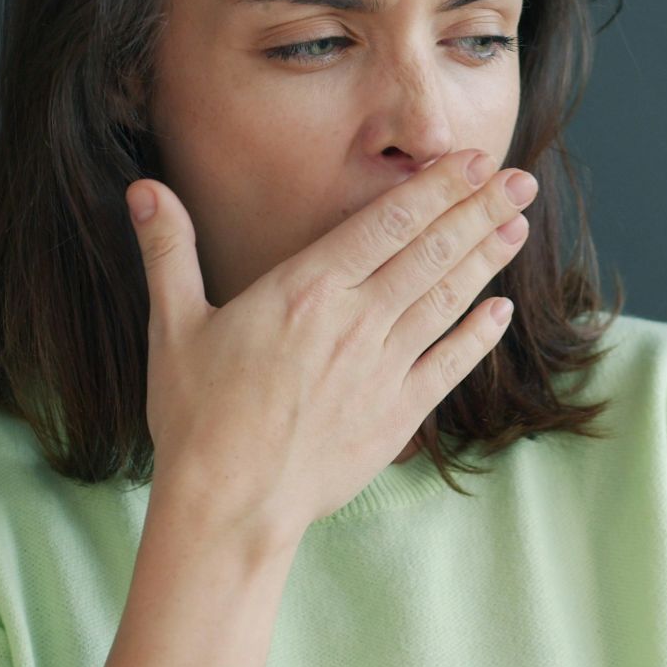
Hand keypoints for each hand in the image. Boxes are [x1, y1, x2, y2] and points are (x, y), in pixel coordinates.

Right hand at [124, 149, 535, 544]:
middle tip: (522, 180)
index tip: (470, 159)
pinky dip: (479, 335)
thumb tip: (144, 189)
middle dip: (480, 210)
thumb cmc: (196, 417)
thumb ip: (170, 251)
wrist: (228, 507)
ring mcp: (382, 370)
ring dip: (486, 260)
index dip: (435, 187)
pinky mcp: (396, 415)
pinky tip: (501, 310)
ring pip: (446, 300)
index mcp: (305, 290)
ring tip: (518, 226)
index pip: (386, 223)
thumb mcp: (173, 326)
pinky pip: (449, 365)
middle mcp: (354, 322)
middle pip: (431, 252)